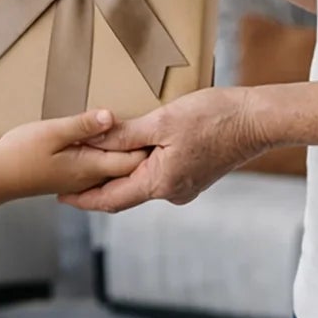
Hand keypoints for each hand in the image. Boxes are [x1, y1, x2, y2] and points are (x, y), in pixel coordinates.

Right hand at [0, 108, 148, 203]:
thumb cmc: (19, 154)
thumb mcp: (51, 132)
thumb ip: (82, 125)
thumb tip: (112, 116)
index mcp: (91, 167)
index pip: (133, 161)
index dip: (147, 144)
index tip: (157, 124)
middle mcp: (91, 178)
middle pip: (128, 166)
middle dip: (141, 147)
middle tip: (152, 123)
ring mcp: (82, 181)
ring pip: (115, 168)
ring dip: (125, 150)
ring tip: (135, 127)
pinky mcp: (72, 178)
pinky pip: (101, 168)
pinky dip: (108, 154)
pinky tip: (106, 138)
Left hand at [58, 87, 265, 212]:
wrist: (257, 121)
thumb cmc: (214, 117)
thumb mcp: (163, 121)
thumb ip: (125, 135)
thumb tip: (91, 142)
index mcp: (161, 184)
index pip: (111, 200)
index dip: (83, 199)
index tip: (60, 196)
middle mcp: (172, 193)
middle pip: (124, 192)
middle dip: (97, 183)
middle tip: (70, 171)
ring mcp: (185, 186)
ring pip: (142, 181)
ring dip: (120, 171)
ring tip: (96, 154)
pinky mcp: (194, 175)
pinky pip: (159, 173)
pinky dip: (140, 164)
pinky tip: (132, 147)